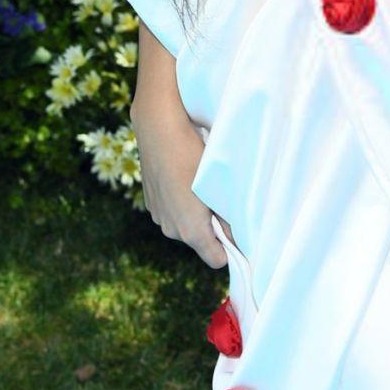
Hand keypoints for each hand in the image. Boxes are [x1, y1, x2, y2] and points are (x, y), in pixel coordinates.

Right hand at [130, 97, 233, 269]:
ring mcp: (158, 217)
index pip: (216, 259)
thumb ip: (229, 218)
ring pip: (184, 225)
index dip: (228, 248)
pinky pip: (171, 212)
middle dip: (211, 227)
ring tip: (199, 185)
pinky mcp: (150, 203)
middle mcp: (171, 230)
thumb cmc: (193, 156)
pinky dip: (179, 202)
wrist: (159, 129)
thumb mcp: (217, 186)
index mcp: (190, 231)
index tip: (236, 230)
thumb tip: (239, 239)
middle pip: (200, 241)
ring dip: (194, 213)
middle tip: (219, 198)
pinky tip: (183, 178)